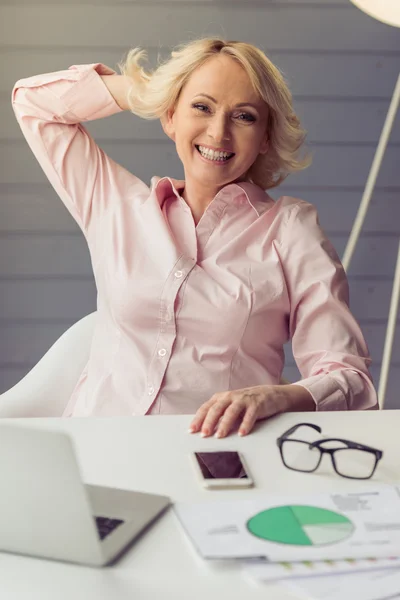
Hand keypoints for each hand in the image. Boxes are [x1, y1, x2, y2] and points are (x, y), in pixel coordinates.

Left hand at [188, 384, 314, 437]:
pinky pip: (250, 415)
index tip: (192, 430)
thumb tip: (204, 430)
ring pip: (231, 411)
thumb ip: (219, 416)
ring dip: (224, 424)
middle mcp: (230, 397)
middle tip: (204, 434)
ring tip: (220, 436)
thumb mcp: (230, 406)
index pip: (206, 408)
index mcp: (221, 398)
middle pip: (217, 409)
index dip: (198, 419)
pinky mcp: (257, 404)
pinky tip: (242, 433)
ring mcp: (244, 399)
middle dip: (209, 422)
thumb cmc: (247, 403)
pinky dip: (245, 424)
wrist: (270, 394)